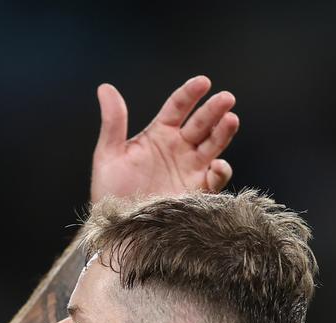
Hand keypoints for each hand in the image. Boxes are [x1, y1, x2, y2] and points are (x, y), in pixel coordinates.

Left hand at [90, 76, 238, 202]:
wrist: (117, 227)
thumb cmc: (110, 191)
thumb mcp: (108, 155)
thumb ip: (113, 122)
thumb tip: (105, 87)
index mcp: (159, 134)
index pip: (178, 107)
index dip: (190, 94)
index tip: (203, 82)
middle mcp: (179, 148)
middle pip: (202, 123)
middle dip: (214, 110)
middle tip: (226, 98)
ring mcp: (191, 168)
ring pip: (214, 145)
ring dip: (224, 132)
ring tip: (230, 119)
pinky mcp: (197, 191)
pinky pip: (215, 178)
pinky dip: (219, 171)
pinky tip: (216, 164)